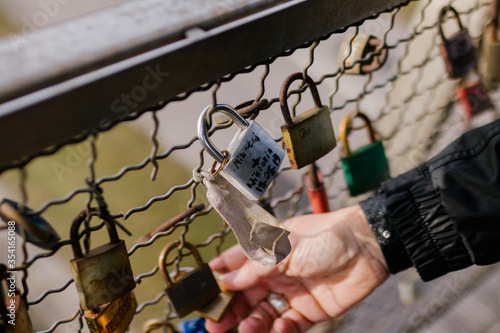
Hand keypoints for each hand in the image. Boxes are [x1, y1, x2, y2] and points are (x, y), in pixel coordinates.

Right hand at [206, 205, 388, 332]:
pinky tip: (279, 327)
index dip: (217, 278)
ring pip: (263, 313)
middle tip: (215, 323)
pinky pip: (289, 326)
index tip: (200, 293)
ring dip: (251, 323)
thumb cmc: (327, 236)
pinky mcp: (310, 310)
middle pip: (245, 294)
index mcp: (267, 251)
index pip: (235, 265)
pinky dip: (280, 331)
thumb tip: (226, 280)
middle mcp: (276, 273)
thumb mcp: (286, 249)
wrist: (370, 248)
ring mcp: (292, 292)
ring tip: (245, 329)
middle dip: (230, 308)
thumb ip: (256, 267)